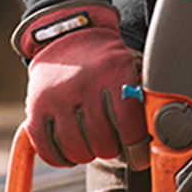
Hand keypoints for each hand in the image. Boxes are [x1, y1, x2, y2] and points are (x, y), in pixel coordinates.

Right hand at [12, 1, 149, 168]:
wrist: (67, 33)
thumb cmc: (104, 57)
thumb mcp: (128, 63)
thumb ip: (140, 94)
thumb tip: (155, 133)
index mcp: (113, 71)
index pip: (129, 123)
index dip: (137, 147)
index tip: (139, 156)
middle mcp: (84, 84)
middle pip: (103, 141)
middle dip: (112, 149)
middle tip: (114, 143)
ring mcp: (57, 97)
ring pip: (77, 150)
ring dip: (88, 154)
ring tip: (94, 144)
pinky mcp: (35, 108)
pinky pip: (48, 149)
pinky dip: (62, 158)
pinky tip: (72, 152)